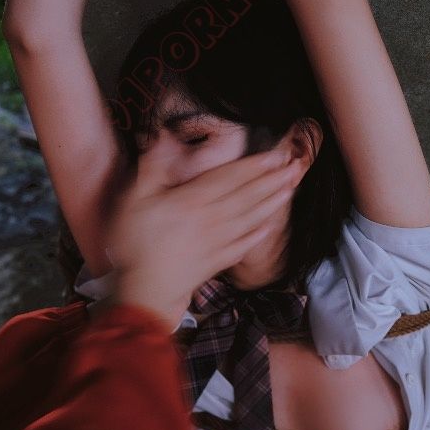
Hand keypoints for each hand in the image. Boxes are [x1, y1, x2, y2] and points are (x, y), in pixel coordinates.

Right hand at [109, 147, 300, 330]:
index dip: (254, 165)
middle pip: (247, 196)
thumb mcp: (133, 200)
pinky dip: (257, 236)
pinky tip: (270, 228)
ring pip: (250, 219)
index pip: (230, 178)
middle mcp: (211, 220)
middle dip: (272, 181)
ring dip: (272, 204)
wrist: (144, 292)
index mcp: (192, 202)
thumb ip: (152, 168)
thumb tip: (164, 137)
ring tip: (290, 190)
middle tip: (295, 168)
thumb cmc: (135, 246)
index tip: (275, 155)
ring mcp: (216, 243)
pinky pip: (242, 246)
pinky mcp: (216, 262)